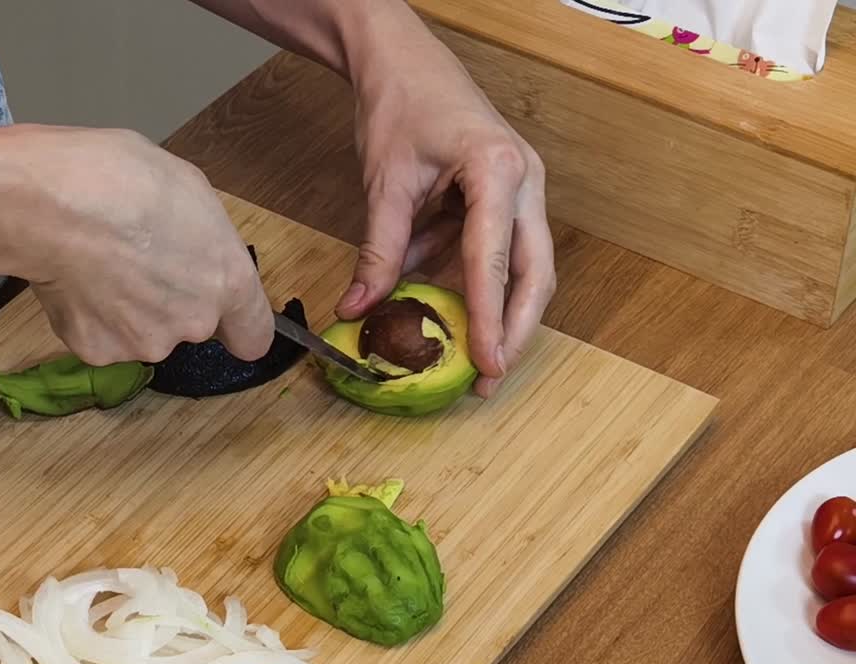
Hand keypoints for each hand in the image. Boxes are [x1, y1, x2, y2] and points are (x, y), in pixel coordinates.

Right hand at [12, 126, 273, 365]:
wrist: (50, 203)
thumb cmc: (119, 179)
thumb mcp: (188, 189)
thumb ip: (205, 240)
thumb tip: (195, 250)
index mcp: (227, 280)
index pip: (254, 336)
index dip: (238, 325)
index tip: (224, 317)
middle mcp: (193, 322)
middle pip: (191, 327)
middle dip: (170, 301)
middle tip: (138, 258)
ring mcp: (144, 343)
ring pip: (143, 333)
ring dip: (128, 309)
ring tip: (100, 262)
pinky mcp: (97, 352)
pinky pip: (100, 336)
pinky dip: (89, 315)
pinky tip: (76, 279)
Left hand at [338, 30, 556, 397]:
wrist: (402, 58)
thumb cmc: (399, 104)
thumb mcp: (383, 184)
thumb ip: (377, 252)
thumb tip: (358, 309)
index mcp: (497, 171)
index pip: (495, 262)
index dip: (492, 320)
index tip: (488, 364)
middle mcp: (524, 180)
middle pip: (534, 272)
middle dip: (516, 329)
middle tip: (491, 376)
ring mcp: (521, 187)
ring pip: (522, 265)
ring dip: (496, 309)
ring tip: (468, 355)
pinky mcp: (505, 195)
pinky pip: (493, 248)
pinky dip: (467, 277)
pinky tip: (430, 295)